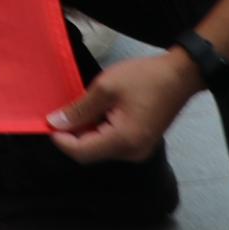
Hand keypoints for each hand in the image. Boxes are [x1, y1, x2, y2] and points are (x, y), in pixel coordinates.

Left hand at [48, 46, 199, 165]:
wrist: (180, 75)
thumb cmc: (144, 78)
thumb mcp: (106, 87)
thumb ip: (79, 109)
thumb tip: (55, 122)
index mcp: (123, 141)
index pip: (82, 152)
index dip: (61, 140)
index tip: (48, 122)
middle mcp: (132, 154)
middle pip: (91, 153)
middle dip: (72, 136)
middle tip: (61, 113)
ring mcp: (139, 151)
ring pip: (101, 149)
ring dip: (85, 133)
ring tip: (78, 110)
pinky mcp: (141, 144)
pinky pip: (112, 144)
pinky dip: (99, 132)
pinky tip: (95, 113)